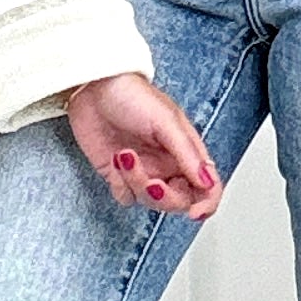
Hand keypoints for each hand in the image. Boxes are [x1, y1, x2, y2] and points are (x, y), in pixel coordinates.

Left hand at [66, 71, 221, 220]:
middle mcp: (168, 163)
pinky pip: (126, 197)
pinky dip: (121, 186)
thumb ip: (187, 153)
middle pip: (179, 200)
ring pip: (150, 201)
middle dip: (165, 197)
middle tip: (151, 183)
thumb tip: (206, 181)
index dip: (207, 204)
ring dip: (137, 183)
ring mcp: (144, 170)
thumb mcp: (165, 121)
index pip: (208, 186)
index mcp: (187, 150)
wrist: (92, 87)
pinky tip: (115, 162)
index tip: (195, 213)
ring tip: (125, 157)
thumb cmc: (131, 94)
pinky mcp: (119, 174)